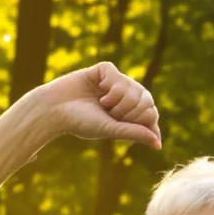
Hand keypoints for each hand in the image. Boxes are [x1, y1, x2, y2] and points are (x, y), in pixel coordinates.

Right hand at [28, 62, 160, 148]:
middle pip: (147, 100)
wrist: (55, 109)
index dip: (142, 119)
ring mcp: (116, 82)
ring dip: (119, 99)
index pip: (152, 113)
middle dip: (130, 110)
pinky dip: (110, 85)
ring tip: (102, 104)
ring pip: (134, 87)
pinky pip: (119, 75)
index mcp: (127, 114)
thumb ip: (135, 133)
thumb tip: (158, 144)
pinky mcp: (105, 70)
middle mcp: (124, 97)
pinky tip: (99, 90)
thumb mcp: (111, 130)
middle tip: (111, 114)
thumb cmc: (81, 123)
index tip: (125, 124)